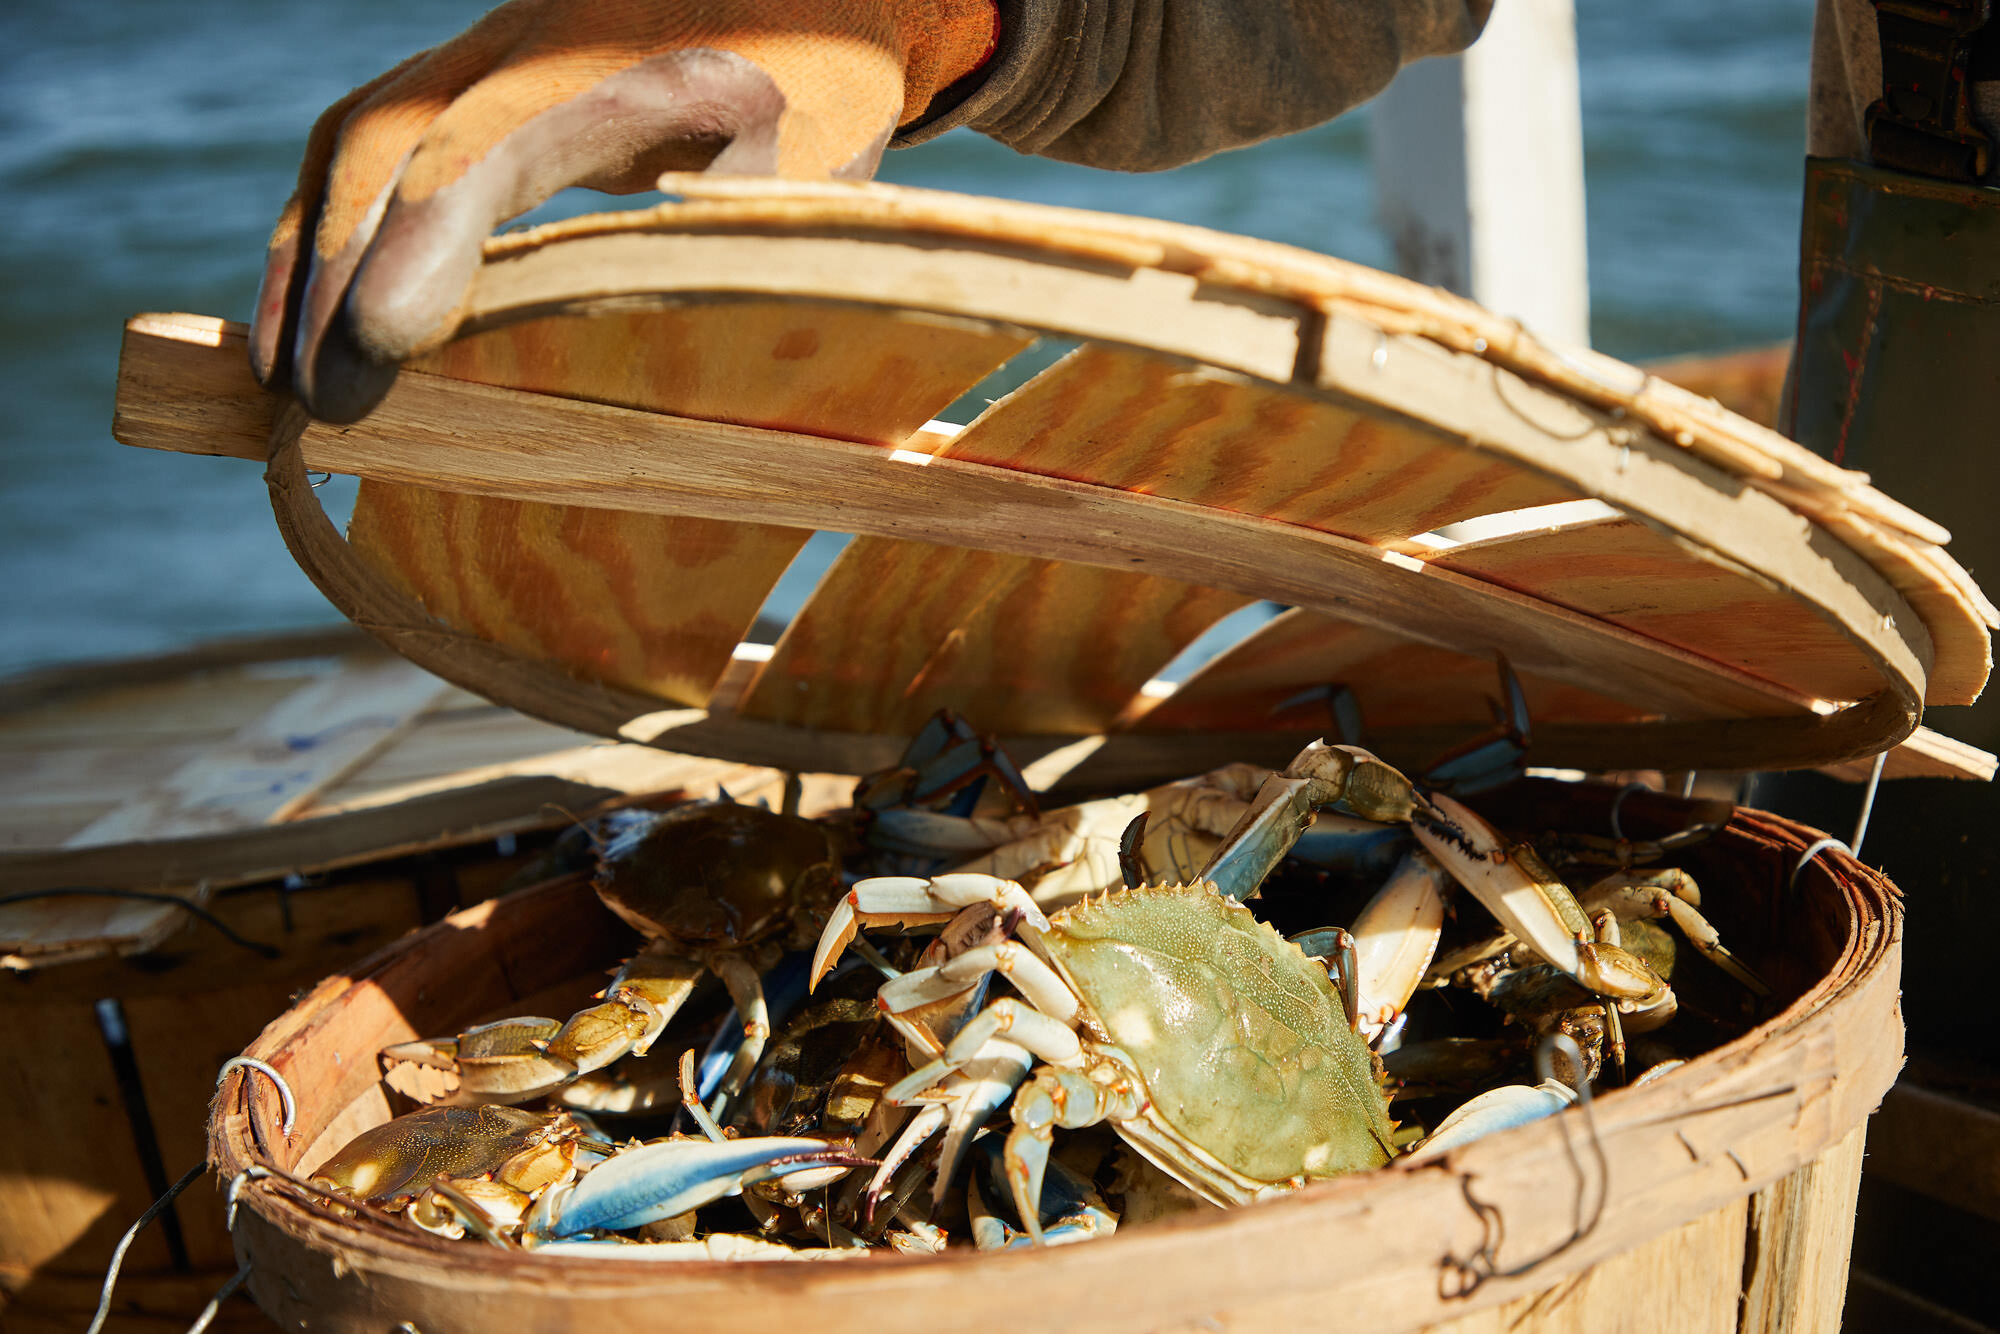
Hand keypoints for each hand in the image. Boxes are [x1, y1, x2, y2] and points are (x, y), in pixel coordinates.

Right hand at [252, 0, 996, 421]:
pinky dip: (327, 225)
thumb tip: (638, 395)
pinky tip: (307, 315)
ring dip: (310, 254)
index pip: (496, 147)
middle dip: (339, 272)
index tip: (380, 346)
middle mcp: (540, 39)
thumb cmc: (828, 104)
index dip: (428, 244)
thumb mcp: (816, 181)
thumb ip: (730, 257)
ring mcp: (494, 47)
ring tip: (280, 377)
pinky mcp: (475, 73)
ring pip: (361, 133)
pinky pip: (372, 138)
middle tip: (316, 402)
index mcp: (641, 68)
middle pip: (397, 138)